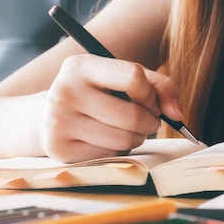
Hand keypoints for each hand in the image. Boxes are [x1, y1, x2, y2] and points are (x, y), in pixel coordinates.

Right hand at [40, 54, 183, 162]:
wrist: (44, 117)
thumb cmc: (93, 94)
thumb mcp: (118, 78)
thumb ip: (157, 85)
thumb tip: (178, 115)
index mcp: (80, 67)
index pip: (133, 77)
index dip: (151, 93)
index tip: (150, 101)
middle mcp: (64, 92)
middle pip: (132, 115)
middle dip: (149, 122)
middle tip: (145, 121)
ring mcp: (59, 123)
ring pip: (123, 139)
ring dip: (135, 138)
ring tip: (125, 130)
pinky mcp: (60, 149)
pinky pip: (109, 156)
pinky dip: (116, 152)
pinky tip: (105, 141)